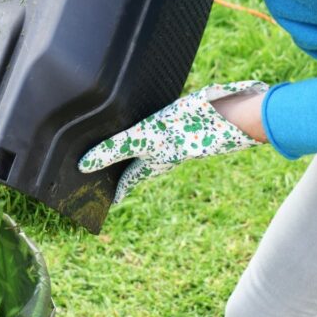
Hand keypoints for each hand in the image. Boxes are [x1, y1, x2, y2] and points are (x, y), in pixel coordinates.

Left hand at [79, 82, 268, 202]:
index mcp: (154, 162)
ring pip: (154, 151)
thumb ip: (113, 149)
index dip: (118, 189)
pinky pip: (167, 133)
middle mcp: (166, 155)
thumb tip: (83, 165)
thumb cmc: (187, 129)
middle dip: (127, 170)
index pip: (130, 180)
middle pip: (141, 166)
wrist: (232, 116)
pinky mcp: (190, 125)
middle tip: (114, 174)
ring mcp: (179, 141)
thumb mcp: (143, 138)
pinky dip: (157, 133)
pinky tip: (159, 123)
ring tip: (132, 150)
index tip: (111, 200)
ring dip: (142, 152)